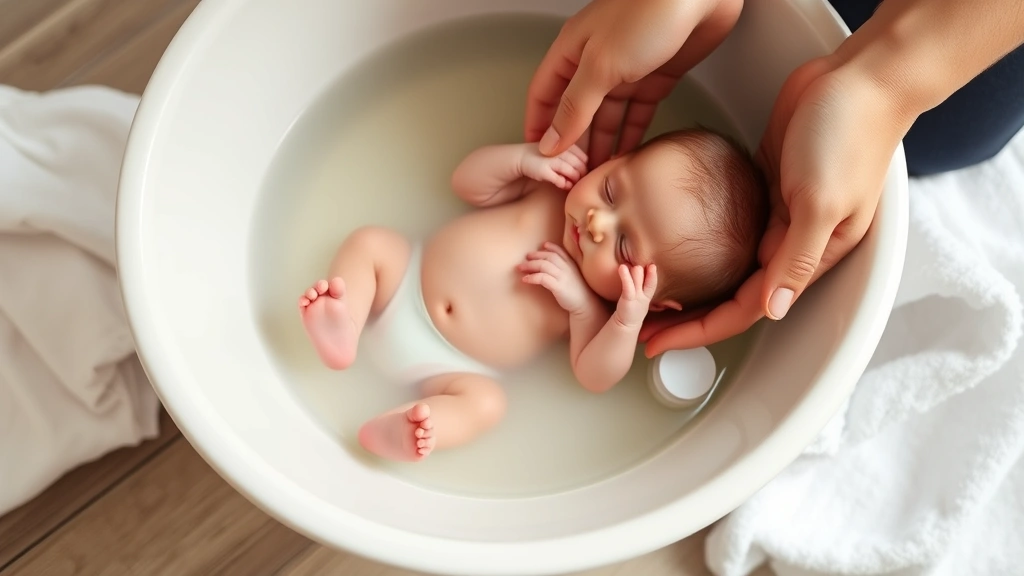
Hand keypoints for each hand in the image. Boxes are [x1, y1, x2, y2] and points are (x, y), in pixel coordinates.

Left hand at [518, 242, 594, 313]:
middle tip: (526, 257)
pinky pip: (543, 278)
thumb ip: (564, 269)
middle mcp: (567, 268)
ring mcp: (563, 277)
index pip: (560, 251)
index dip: (551, 247)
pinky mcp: (558, 287)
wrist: (585, 305)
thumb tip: (549, 266)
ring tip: (520, 268)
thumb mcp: (573, 276)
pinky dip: (532, 277)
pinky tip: (525, 279)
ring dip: (530, 265)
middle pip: (549, 257)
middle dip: (536, 255)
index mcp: (571, 264)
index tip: (542, 245)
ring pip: (544, 265)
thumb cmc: (577, 291)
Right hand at [520, 143, 588, 189]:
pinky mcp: (544, 170)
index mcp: (565, 143)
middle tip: (578, 180)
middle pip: (579, 164)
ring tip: (572, 184)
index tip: (581, 172)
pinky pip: (559, 179)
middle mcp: (559, 149)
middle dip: (581, 174)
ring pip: (572, 171)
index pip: (583, 157)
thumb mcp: (558, 153)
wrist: (520, 157)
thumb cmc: (542, 156)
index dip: (584, 166)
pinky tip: (564, 186)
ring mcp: (551, 159)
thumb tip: (584, 171)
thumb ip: (571, 158)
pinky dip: (564, 184)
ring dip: (574, 179)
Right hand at [524, 0, 741, 166]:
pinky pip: (638, 112)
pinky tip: (626, 156)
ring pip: (608, 116)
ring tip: (598, 176)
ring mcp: (627, 69)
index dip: (538, 126)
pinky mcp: (657, 76)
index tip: (536, 159)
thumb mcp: (600, 65)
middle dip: (574, 144)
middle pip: (577, 110)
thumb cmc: (647, 13)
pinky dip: (631, 134)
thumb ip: (575, 107)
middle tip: (572, 177)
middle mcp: (596, 60)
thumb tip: (550, 141)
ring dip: (602, 144)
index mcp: (572, 50)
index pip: (544, 94)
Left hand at [613, 264, 656, 328]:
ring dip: (636, 274)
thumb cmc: (632, 307)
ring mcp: (636, 298)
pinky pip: (628, 286)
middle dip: (649, 273)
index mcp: (647, 295)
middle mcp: (644, 296)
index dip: (653, 275)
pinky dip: (625, 276)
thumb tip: (643, 273)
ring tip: (634, 265)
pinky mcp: (627, 299)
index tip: (653, 265)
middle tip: (648, 264)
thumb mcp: (642, 298)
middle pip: (649, 283)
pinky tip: (622, 268)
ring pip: (638, 282)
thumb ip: (643, 286)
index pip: (652, 284)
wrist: (625, 323)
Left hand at [642, 57, 909, 355]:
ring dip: (688, 277)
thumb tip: (775, 311)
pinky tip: (669, 237)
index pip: (746, 310)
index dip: (699, 330)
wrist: (859, 79)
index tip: (657, 341)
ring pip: (726, 260)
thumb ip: (796, 258)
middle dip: (684, 313)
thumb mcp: (821, 202)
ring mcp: (778, 212)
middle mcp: (793, 240)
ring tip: (645, 285)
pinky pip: (727, 223)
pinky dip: (698, 236)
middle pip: (730, 293)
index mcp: (812, 253)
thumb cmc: (849, 136)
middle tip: (635, 318)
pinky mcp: (765, 185)